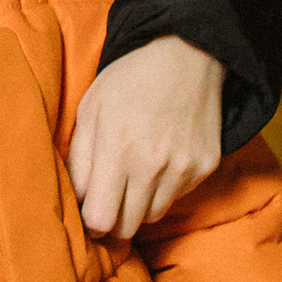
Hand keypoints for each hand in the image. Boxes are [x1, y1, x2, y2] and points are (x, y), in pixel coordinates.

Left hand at [68, 35, 226, 239]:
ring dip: (140, 205)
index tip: (89, 211)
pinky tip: (161, 158)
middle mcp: (153, 165)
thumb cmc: (130, 81)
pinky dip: (165, 187)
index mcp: (117, 150)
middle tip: (110, 199)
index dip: (91, 221)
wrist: (186, 55)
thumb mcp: (90, 110)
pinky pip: (178, 196)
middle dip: (114, 219)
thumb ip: (79, 160)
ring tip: (135, 174)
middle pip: (127, 227)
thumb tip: (75, 201)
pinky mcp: (205, 167)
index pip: (100, 219)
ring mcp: (183, 168)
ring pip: (153, 215)